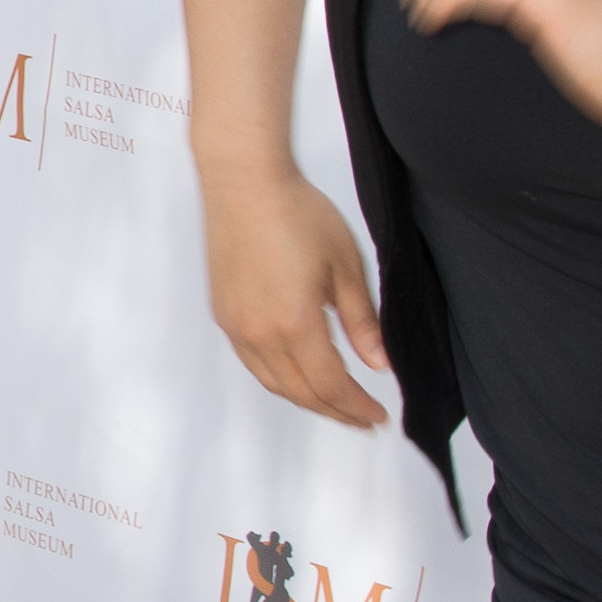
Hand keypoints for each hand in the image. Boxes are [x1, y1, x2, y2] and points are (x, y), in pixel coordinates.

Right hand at [197, 154, 394, 429]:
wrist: (244, 183)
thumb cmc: (296, 212)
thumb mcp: (346, 266)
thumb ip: (363, 321)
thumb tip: (379, 363)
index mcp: (294, 324)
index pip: (330, 385)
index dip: (357, 407)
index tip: (378, 417)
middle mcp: (259, 333)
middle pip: (300, 392)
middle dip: (335, 411)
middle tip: (363, 419)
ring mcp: (235, 325)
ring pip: (273, 382)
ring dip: (306, 398)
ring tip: (334, 403)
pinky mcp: (223, 313)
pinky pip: (252, 363)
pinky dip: (279, 379)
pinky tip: (297, 373)